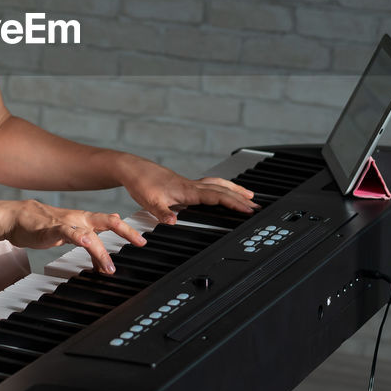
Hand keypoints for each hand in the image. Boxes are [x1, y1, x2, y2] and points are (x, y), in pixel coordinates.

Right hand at [2, 199, 145, 273]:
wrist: (17, 217)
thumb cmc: (43, 225)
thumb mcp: (71, 232)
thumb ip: (89, 238)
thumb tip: (105, 247)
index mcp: (86, 220)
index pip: (112, 223)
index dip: (129, 230)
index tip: (143, 241)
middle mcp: (81, 219)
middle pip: (109, 221)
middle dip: (127, 231)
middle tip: (141, 242)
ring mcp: (68, 222)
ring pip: (90, 233)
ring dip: (101, 252)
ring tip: (109, 268)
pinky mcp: (53, 228)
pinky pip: (68, 232)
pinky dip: (79, 238)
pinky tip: (86, 244)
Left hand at [114, 155, 255, 224]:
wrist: (134, 169)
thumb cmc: (142, 184)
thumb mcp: (149, 201)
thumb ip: (162, 212)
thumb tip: (173, 221)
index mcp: (188, 191)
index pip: (216, 196)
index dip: (233, 202)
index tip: (247, 209)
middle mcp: (192, 185)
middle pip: (223, 190)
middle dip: (241, 198)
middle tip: (256, 207)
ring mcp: (191, 183)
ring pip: (219, 184)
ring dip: (235, 190)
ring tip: (249, 196)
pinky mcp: (187, 184)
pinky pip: (211, 184)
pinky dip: (223, 187)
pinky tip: (224, 190)